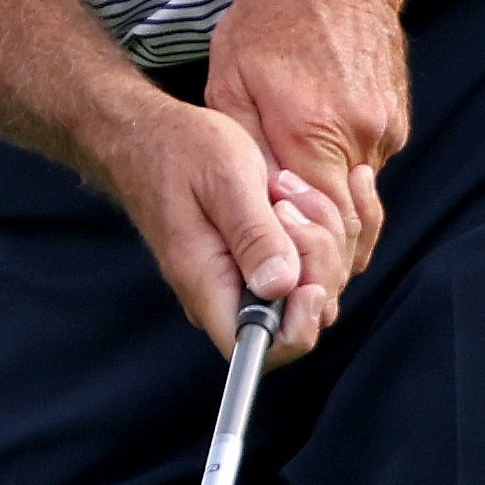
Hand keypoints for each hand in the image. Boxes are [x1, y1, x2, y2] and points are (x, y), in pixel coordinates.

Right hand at [101, 94, 361, 358]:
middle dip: (319, 256)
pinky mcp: (268, 257)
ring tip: (285, 184)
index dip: (299, 325)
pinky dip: (329, 221)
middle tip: (287, 201)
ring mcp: (251, 276)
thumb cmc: (182, 153)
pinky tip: (316, 186)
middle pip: (304, 312)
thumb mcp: (225, 180)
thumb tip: (281, 287)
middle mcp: (231, 293)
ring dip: (323, 229)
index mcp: (210, 285)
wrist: (156, 137)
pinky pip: (316, 257)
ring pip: (317, 279)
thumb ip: (253, 235)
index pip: (260, 347)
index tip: (310, 280)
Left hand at [208, 0, 411, 285]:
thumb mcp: (231, 83)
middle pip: (351, 225)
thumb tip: (263, 216)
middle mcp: (361, 137)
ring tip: (291, 194)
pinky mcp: (396, 118)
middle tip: (285, 247)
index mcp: (314, 132)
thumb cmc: (271, 19)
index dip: (305, 258)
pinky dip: (342, 169)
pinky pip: (368, 163)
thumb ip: (248, 155)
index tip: (281, 264)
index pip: (324, 231)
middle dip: (320, 247)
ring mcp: (386, 128)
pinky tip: (314, 148)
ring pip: (360, 196)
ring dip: (329, 205)